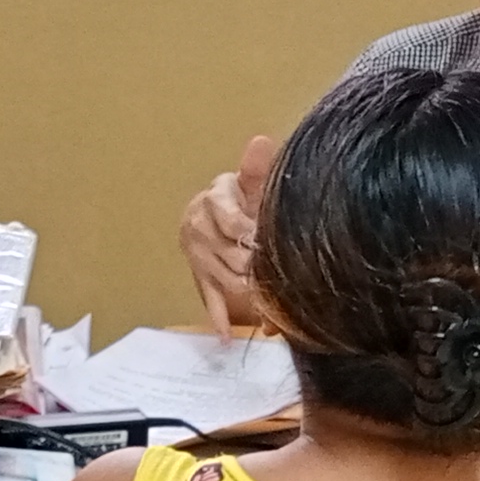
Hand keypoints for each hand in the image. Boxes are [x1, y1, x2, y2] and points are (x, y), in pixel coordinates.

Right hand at [182, 134, 274, 332]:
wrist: (210, 212)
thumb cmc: (240, 196)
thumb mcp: (248, 181)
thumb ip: (256, 168)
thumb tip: (261, 142)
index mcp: (213, 202)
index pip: (235, 224)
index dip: (255, 236)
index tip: (272, 244)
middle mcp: (199, 229)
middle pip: (233, 257)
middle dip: (258, 268)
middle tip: (282, 276)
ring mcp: (197, 256)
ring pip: (226, 281)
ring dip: (250, 294)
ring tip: (274, 301)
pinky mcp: (199, 276)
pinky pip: (208, 300)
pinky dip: (219, 320)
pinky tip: (227, 338)